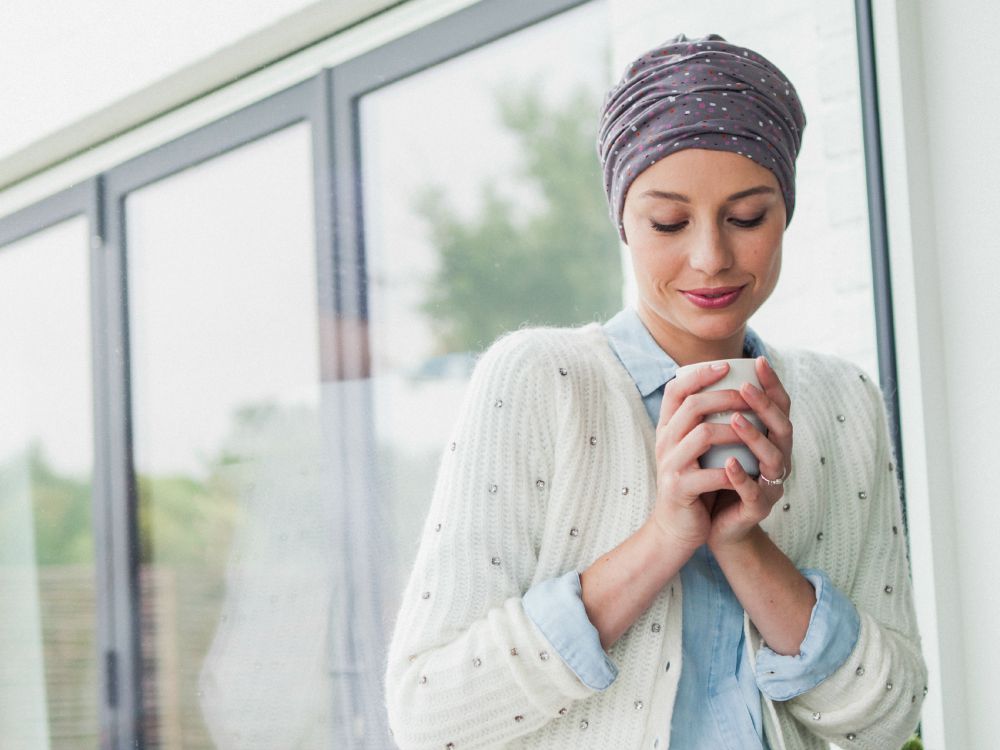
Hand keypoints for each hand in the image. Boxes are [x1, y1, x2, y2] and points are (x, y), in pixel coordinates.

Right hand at [650, 361, 751, 550]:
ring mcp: (670, 466)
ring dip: (733, 430)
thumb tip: (729, 390)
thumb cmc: (693, 485)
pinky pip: (709, 474)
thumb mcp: (692, 450)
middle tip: (749, 394)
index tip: (725, 366)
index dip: (699, 375)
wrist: (676, 529)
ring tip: (754, 430)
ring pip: (702, 435)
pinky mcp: (679, 490)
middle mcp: (664, 443)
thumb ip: (702, 424)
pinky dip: (732, 470)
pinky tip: (746, 467)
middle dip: (725, 396)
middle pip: (692, 406)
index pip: (676, 390)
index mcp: (667, 430)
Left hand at [706, 355, 793, 550]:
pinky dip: (742, 476)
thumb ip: (722, 416)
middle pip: (782, 428)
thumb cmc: (719, 477)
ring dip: (754, 437)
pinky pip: (753, 491)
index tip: (758, 360)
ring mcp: (771, 485)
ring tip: (735, 420)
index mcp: (770, 442)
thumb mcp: (721, 444)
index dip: (772, 385)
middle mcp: (778, 460)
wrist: (716, 524)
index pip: (778, 407)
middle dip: (765, 406)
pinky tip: (730, 463)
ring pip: (773, 458)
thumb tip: (706, 373)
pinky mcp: (758, 508)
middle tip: (745, 388)